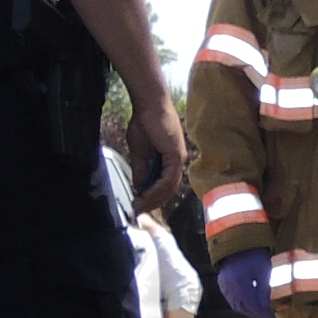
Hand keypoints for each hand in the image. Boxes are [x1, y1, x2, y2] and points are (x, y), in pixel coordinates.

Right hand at [124, 86, 186, 215]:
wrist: (148, 106)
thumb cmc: (144, 124)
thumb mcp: (139, 153)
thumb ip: (141, 171)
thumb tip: (139, 187)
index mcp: (170, 161)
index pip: (164, 185)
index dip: (152, 197)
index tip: (139, 205)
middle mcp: (177, 162)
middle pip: (168, 190)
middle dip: (153, 202)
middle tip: (138, 211)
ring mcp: (179, 159)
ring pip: (168, 187)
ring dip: (153, 199)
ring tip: (139, 206)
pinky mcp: (176, 156)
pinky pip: (168, 179)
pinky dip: (156, 189)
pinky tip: (144, 195)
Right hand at [215, 251, 271, 317]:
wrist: (239, 244)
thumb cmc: (255, 256)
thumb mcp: (263, 273)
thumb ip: (263, 291)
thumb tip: (266, 308)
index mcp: (240, 283)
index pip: (251, 305)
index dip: (262, 312)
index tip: (272, 314)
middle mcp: (229, 287)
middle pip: (241, 307)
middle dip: (255, 313)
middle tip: (267, 314)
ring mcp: (224, 285)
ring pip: (235, 305)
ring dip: (247, 310)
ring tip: (260, 310)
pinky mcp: (222, 283)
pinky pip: (230, 299)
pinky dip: (240, 304)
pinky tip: (250, 303)